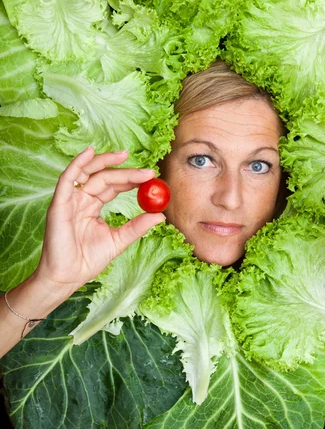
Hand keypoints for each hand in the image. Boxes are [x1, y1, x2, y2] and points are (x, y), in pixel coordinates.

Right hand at [33, 146, 165, 293]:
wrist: (67, 277)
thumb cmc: (87, 261)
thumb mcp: (119, 240)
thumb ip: (137, 226)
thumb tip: (160, 215)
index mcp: (92, 206)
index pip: (113, 187)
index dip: (131, 180)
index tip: (151, 177)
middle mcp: (80, 199)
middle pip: (104, 177)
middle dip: (125, 172)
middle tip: (147, 172)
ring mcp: (69, 200)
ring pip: (88, 173)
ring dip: (105, 161)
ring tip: (124, 155)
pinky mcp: (59, 203)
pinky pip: (67, 178)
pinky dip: (78, 163)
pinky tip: (91, 151)